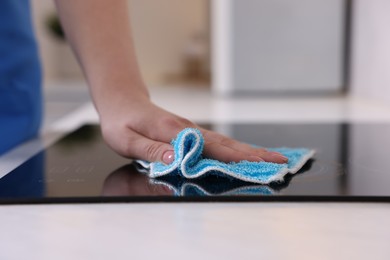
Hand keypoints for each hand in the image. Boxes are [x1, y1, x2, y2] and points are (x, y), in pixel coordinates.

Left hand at [98, 88, 287, 164]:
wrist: (123, 100)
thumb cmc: (122, 122)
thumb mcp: (126, 140)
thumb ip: (150, 150)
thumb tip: (175, 159)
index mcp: (176, 133)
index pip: (212, 148)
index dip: (236, 157)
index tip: (260, 164)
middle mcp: (190, 130)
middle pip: (227, 144)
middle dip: (255, 154)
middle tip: (281, 161)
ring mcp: (192, 131)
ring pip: (226, 142)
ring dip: (251, 151)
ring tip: (273, 158)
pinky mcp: (191, 133)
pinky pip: (217, 143)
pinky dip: (236, 149)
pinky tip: (245, 154)